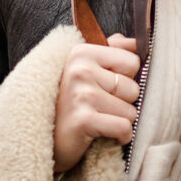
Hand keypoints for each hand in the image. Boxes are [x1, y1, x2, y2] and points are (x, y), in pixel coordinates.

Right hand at [53, 34, 139, 172]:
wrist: (44, 138)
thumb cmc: (71, 104)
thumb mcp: (86, 70)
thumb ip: (112, 50)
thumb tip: (136, 42)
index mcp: (81, 53)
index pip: (133, 62)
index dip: (125, 79)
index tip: (106, 87)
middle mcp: (80, 70)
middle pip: (133, 88)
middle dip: (123, 103)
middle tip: (99, 108)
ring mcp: (81, 94)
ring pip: (130, 111)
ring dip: (120, 121)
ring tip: (99, 121)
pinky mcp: (84, 120)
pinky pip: (124, 128)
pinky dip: (121, 137)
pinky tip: (105, 135)